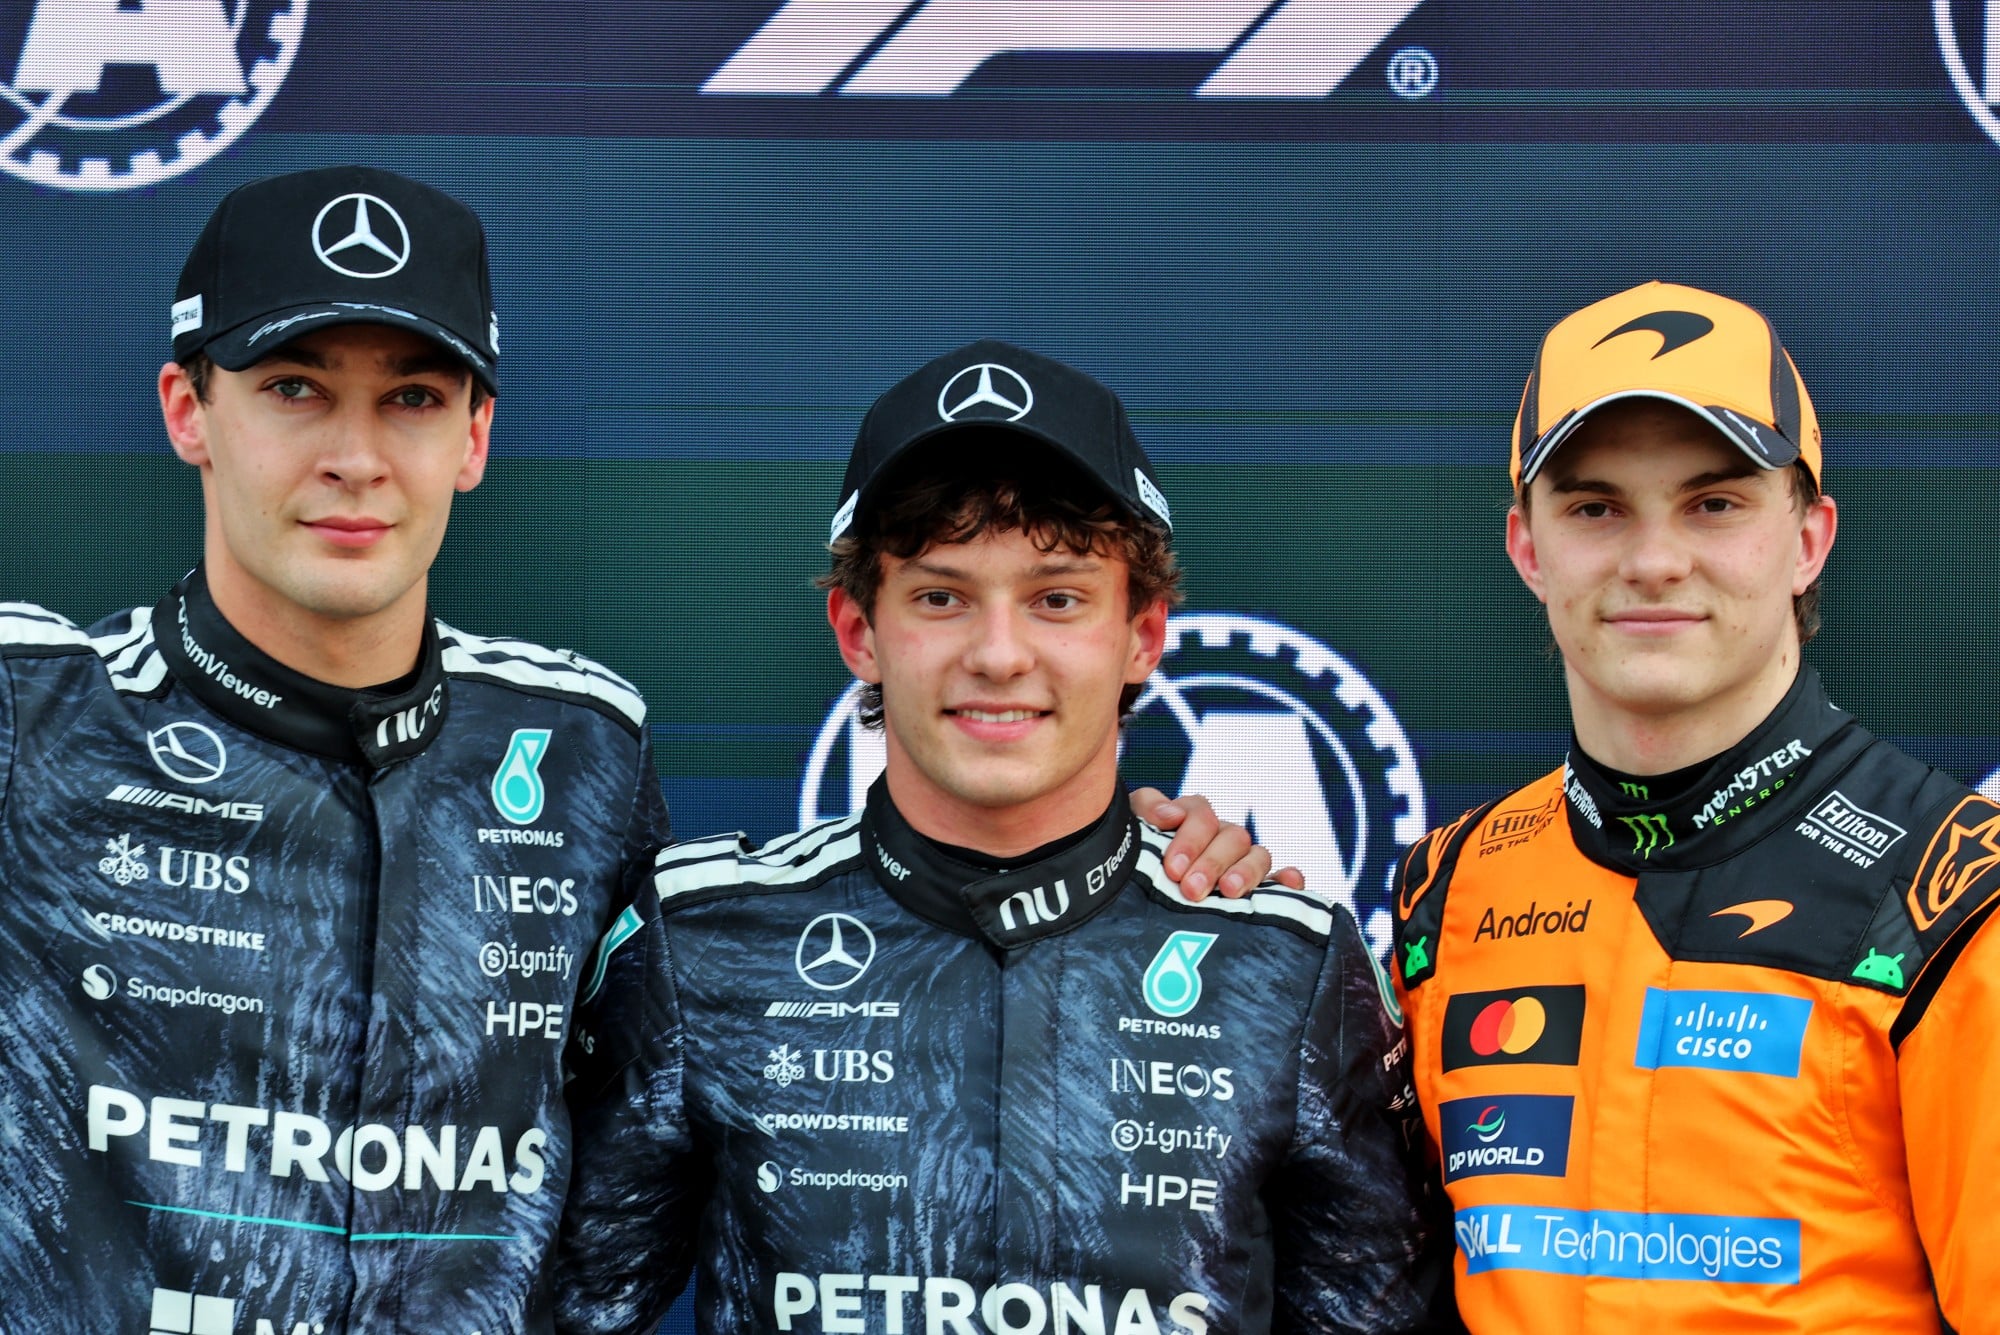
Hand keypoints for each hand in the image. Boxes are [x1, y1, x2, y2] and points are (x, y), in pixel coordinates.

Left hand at [1129, 788, 1305, 899]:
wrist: (1128, 897)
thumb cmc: (1132, 861)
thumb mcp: (1131, 831)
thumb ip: (1146, 811)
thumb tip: (1170, 814)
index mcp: (1190, 818)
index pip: (1200, 813)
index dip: (1189, 838)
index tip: (1173, 868)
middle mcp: (1219, 836)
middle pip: (1232, 836)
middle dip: (1212, 863)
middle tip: (1191, 889)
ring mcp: (1241, 862)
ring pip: (1258, 854)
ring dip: (1247, 871)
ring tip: (1231, 892)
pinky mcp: (1258, 889)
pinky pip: (1281, 879)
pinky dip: (1288, 879)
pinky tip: (1289, 882)